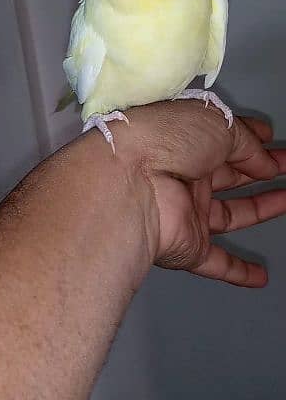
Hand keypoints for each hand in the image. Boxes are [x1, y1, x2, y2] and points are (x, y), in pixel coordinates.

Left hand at [116, 101, 285, 287]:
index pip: (221, 136)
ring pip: (228, 214)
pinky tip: (259, 275)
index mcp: (183, 138)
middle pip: (227, 174)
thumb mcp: (216, 124)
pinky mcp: (187, 247)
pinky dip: (238, 271)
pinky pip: (216, 262)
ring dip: (259, 209)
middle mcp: (182, 174)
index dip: (248, 137)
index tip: (269, 137)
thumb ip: (247, 142)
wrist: (129, 185)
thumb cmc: (165, 141)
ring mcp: (185, 211)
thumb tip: (266, 161)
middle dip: (259, 169)